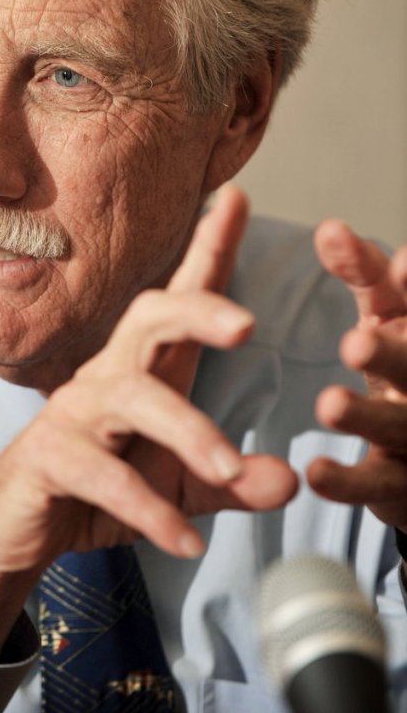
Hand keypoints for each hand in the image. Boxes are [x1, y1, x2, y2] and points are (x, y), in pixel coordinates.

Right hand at [0, 185, 296, 658]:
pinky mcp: (48, 457)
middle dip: (197, 309)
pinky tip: (186, 542)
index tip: (238, 200)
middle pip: (149, 317)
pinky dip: (149, 509)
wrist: (14, 532)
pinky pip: (101, 473)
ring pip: (130, 396)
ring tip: (230, 470)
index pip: (177, 302)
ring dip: (187, 432)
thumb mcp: (176, 488)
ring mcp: (73, 413)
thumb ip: (229, 482)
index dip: (208, 251)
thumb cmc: (96, 491)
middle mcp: (107, 378)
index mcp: (142, 372)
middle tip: (248, 324)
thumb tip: (290, 478)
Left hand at [308, 221, 406, 531]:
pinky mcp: (402, 484)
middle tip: (355, 343)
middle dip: (390, 356)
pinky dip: (347, 481)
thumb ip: (363, 273)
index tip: (402, 264)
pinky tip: (315, 472)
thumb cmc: (403, 365)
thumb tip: (331, 228)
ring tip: (329, 406)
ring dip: (365, 417)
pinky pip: (376, 484)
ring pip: (397, 425)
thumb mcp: (389, 314)